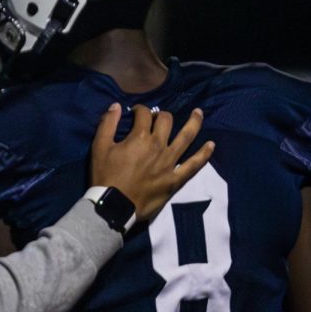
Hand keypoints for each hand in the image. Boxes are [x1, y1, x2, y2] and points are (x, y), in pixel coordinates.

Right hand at [90, 104, 213, 222]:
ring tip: (198, 113)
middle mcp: (158, 146)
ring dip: (194, 123)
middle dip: (161, 115)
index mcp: (140, 137)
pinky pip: (193, 165)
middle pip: (166, 121)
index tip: (135, 113)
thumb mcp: (99, 147)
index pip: (144, 114)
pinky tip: (211, 145)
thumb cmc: (105, 176)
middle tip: (157, 118)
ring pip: (186, 137)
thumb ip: (107, 124)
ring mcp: (170, 162)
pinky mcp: (175, 179)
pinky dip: (204, 154)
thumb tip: (116, 106)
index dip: (139, 110)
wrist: (113, 206)